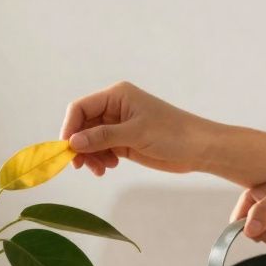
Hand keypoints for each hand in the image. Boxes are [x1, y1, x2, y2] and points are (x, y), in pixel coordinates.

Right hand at [60, 81, 213, 176]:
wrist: (198, 149)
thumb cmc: (171, 134)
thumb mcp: (135, 134)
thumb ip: (102, 137)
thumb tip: (73, 142)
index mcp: (116, 95)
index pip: (81, 108)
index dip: (70, 127)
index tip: (67, 149)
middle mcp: (114, 107)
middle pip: (83, 125)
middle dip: (80, 145)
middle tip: (81, 166)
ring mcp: (118, 125)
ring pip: (90, 140)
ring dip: (90, 155)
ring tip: (101, 169)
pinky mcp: (124, 141)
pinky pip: (102, 149)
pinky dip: (100, 159)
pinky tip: (109, 167)